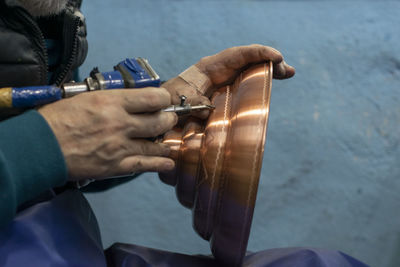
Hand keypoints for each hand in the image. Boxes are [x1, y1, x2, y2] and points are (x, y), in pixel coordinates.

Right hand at [38, 88, 177, 180]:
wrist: (41, 147)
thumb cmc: (57, 119)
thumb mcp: (85, 97)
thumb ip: (112, 99)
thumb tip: (131, 99)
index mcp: (112, 102)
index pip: (153, 98)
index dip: (164, 98)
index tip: (164, 100)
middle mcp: (121, 123)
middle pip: (160, 121)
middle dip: (168, 119)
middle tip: (168, 119)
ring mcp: (120, 147)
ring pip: (156, 144)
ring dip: (165, 141)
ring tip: (166, 139)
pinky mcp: (116, 166)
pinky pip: (145, 165)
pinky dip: (160, 164)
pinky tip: (168, 162)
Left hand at [163, 44, 294, 117]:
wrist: (169, 106)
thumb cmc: (174, 100)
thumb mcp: (182, 100)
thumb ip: (195, 103)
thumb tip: (208, 110)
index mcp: (209, 67)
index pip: (238, 55)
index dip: (258, 54)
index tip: (276, 58)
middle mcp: (221, 69)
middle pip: (249, 60)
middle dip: (269, 62)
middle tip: (288, 71)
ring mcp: (226, 78)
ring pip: (251, 69)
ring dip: (269, 70)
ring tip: (288, 73)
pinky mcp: (228, 89)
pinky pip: (247, 81)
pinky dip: (261, 81)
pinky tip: (272, 83)